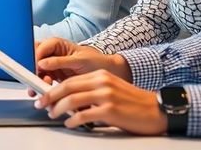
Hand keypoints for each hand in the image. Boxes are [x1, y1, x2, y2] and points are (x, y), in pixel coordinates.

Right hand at [34, 38, 131, 83]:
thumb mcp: (79, 60)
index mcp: (56, 44)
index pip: (39, 48)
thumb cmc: (96, 62)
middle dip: (32, 70)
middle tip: (34, 81)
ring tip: (39, 90)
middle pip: (34, 59)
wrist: (108, 73)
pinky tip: (44, 92)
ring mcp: (52, 66)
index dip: (35, 59)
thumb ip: (60, 61)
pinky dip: (41, 87)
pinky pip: (42, 81)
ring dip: (35, 81)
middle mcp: (52, 54)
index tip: (35, 70)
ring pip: (36, 71)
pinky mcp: (54, 77)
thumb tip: (42, 63)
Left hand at [34, 70, 166, 134]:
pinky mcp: (111, 110)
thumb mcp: (111, 89)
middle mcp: (102, 82)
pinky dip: (73, 120)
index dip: (54, 88)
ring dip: (58, 108)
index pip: (70, 79)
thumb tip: (70, 100)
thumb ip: (92, 90)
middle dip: (50, 96)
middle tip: (41, 104)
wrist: (158, 110)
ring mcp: (106, 96)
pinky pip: (84, 115)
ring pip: (72, 100)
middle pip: (67, 87)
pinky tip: (70, 124)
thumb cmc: (134, 103)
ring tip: (52, 114)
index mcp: (101, 76)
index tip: (44, 95)